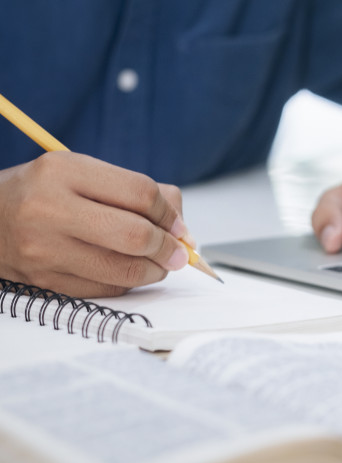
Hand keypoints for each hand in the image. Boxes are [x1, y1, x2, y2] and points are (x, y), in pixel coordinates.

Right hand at [0, 152, 195, 296]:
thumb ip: (134, 190)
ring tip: (159, 263)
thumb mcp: (81, 172)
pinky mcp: (45, 282)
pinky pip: (106, 290)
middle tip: (177, 251)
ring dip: (154, 270)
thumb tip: (179, 223)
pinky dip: (128, 283)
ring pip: (124, 270)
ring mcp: (45, 251)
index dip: (169, 213)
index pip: (140, 193)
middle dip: (168, 247)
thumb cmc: (41, 193)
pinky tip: (129, 272)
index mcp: (64, 172)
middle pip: (135, 235)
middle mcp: (50, 210)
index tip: (177, 225)